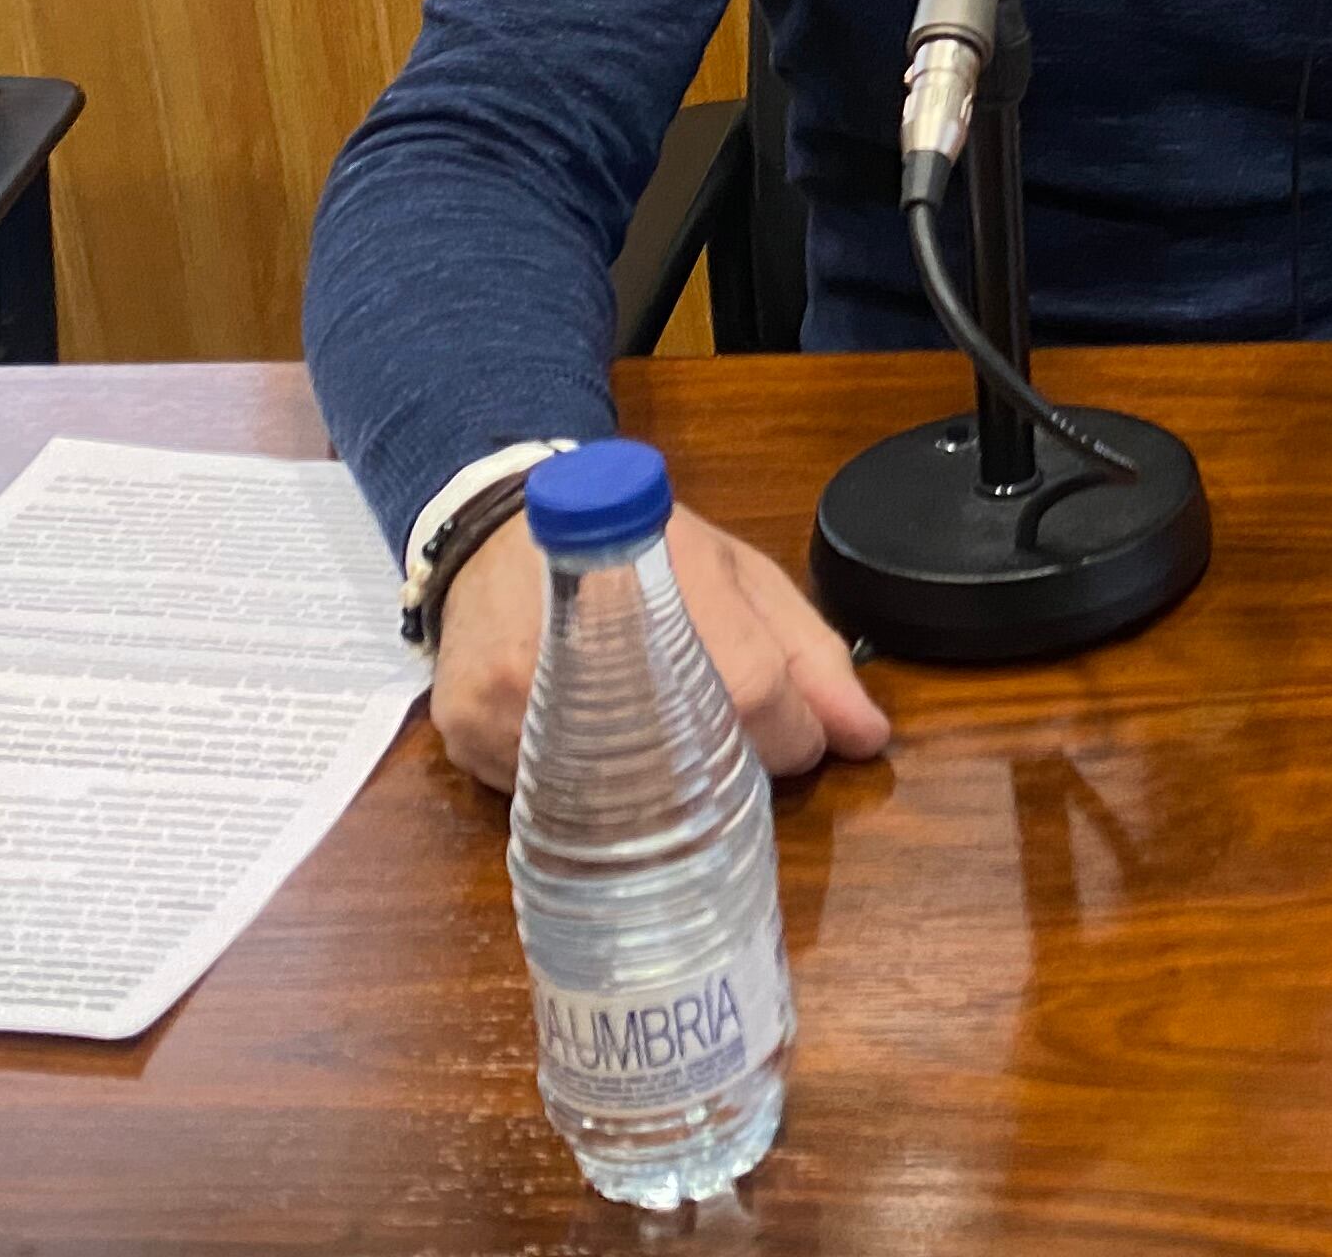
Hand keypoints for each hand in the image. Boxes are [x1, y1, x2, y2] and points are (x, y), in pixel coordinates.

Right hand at [431, 501, 890, 793]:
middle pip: (682, 753)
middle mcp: (581, 633)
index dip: (789, 733)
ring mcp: (514, 687)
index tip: (800, 744)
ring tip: (667, 755)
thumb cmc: (639, 554)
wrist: (499, 529)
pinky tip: (595, 753)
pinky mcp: (465, 729)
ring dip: (658, 797)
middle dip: (728, 772)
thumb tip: (867, 738)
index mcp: (666, 574)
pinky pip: (546, 800)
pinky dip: (586, 794)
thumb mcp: (737, 576)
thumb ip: (811, 653)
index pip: (750, 687)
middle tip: (730, 757)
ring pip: (613, 795)